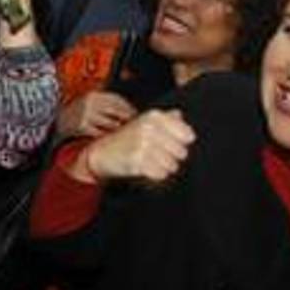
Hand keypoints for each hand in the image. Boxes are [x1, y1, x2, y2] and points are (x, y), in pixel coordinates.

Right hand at [57, 91, 137, 139]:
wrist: (54, 121)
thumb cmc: (75, 113)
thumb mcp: (88, 102)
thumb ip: (105, 103)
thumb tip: (129, 111)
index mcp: (93, 94)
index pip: (118, 100)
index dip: (129, 107)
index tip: (136, 114)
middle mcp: (90, 103)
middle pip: (118, 111)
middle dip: (127, 119)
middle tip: (134, 125)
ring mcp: (86, 115)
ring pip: (112, 124)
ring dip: (118, 130)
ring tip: (122, 133)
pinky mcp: (82, 127)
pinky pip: (101, 134)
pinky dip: (106, 137)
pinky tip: (109, 139)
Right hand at [80, 109, 194, 183]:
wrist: (101, 152)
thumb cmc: (127, 138)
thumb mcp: (144, 122)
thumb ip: (165, 118)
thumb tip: (180, 115)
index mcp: (154, 116)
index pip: (188, 135)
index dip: (181, 143)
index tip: (168, 143)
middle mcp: (149, 127)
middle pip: (182, 152)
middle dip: (172, 157)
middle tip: (156, 154)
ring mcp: (142, 143)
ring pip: (172, 165)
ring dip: (163, 167)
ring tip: (150, 161)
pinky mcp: (136, 160)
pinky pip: (160, 174)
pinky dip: (155, 174)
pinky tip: (145, 168)